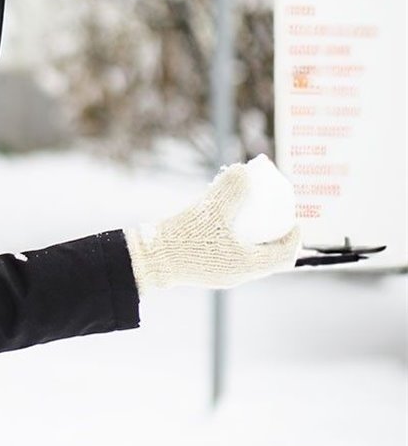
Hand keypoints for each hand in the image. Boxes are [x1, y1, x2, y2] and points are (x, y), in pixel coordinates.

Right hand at [124, 163, 301, 290]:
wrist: (151, 257)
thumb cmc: (184, 237)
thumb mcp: (211, 209)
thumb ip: (231, 188)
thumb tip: (246, 171)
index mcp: (247, 265)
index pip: (285, 255)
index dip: (294, 237)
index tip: (294, 220)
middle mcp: (238, 274)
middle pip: (269, 256)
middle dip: (275, 235)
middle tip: (273, 214)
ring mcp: (221, 273)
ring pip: (250, 256)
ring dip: (254, 237)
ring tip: (249, 215)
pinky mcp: (206, 269)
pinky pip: (232, 255)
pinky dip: (237, 240)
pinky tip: (224, 222)